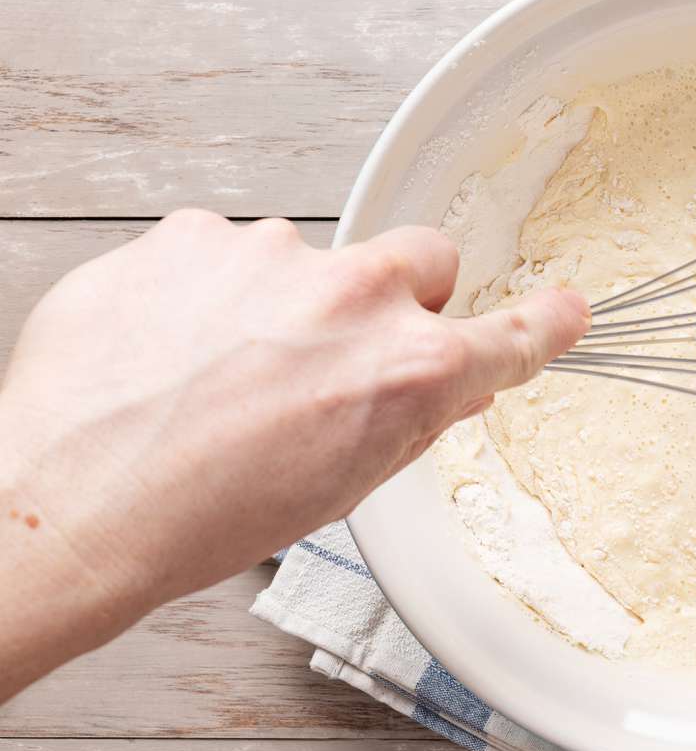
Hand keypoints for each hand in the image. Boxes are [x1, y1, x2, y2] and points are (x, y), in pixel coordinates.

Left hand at [0, 210, 587, 697]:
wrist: (73, 507)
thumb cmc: (202, 517)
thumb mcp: (341, 486)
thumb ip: (411, 419)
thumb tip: (450, 384)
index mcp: (409, 371)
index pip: (511, 335)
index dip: (544, 324)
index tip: (567, 310)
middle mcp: (355, 298)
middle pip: (423, 259)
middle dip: (402, 296)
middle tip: (342, 351)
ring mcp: (271, 255)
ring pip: (313, 258)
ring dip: (290, 298)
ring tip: (224, 369)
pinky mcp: (192, 233)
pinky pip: (227, 249)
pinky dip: (213, 287)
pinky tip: (176, 344)